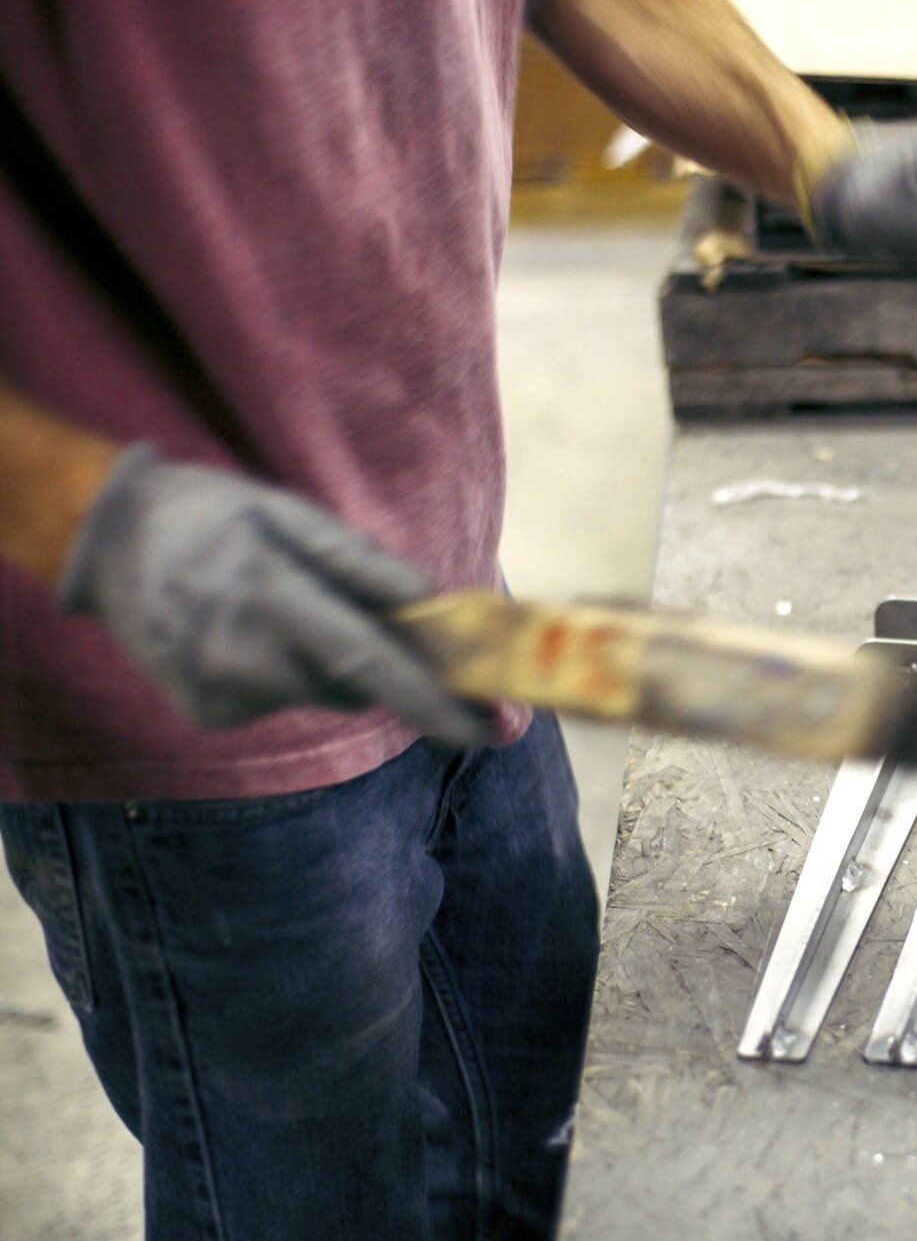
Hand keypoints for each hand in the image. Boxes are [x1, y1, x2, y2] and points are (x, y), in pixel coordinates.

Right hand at [58, 446, 490, 744]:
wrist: (101, 538)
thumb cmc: (214, 516)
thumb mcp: (286, 511)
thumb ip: (358, 562)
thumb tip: (427, 598)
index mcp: (272, 596)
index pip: (371, 662)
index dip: (435, 702)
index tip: (491, 728)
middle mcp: (245, 656)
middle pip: (358, 687)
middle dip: (407, 685)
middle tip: (449, 679)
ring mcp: (221, 693)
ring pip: (322, 694)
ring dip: (334, 665)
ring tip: (290, 611)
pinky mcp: (207, 715)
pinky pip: (282, 701)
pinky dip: (289, 674)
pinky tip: (253, 635)